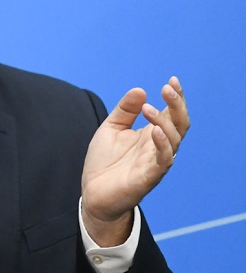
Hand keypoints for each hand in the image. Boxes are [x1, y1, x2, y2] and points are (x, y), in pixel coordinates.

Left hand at [81, 78, 187, 245]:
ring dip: (164, 122)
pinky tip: (155, 132)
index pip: (172, 113)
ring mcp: (156, 161)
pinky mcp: (149, 177)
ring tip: (149, 108)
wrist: (94, 192)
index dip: (176, 98)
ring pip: (174, 140)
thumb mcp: (111, 129)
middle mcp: (159, 147)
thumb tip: (140, 90)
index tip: (172, 80)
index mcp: (152, 134)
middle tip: (167, 89)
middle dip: (177, 105)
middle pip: (180, 124)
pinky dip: (163, 145)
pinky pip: (163, 160)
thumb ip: (125, 110)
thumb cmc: (105, 161)